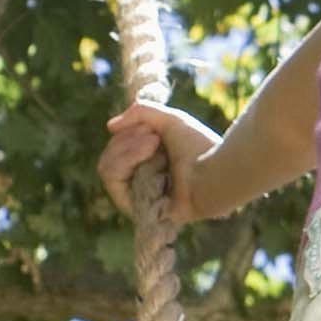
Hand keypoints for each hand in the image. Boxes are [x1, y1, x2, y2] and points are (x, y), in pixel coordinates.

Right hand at [100, 99, 223, 226]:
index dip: (126, 133)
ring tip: (153, 144)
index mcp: (147, 163)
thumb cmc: (197, 147)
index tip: (149, 128)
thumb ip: (140, 114)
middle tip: (153, 136)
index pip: (116, 149)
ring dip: (127, 149)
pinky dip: (127, 161)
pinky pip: (112, 180)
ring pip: (107, 167)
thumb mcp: (167, 120)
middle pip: (109, 157)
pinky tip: (151, 155)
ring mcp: (136, 195)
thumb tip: (110, 127)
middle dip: (127, 139)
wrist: (214, 171)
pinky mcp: (135, 206)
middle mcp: (140, 180)